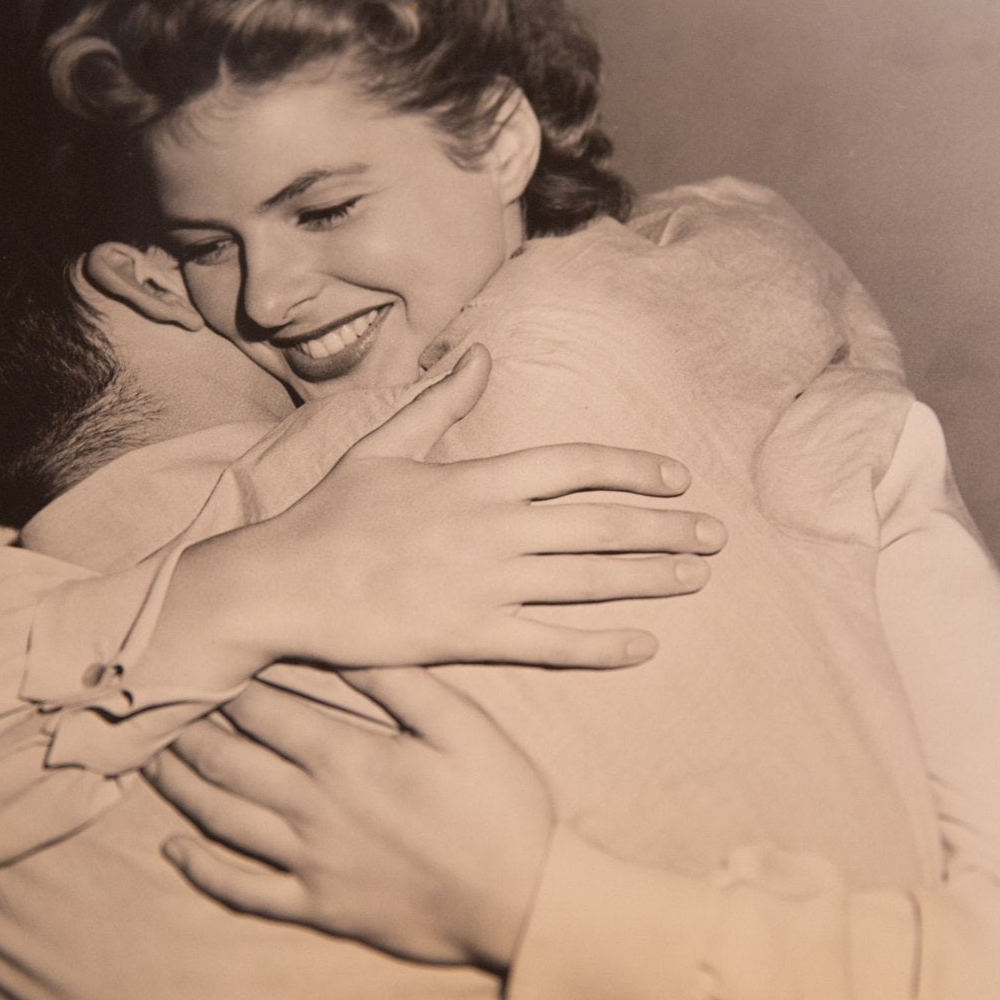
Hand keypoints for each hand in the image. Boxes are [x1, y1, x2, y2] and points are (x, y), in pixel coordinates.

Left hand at [149, 668, 552, 972]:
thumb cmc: (501, 805)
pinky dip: (202, 871)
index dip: (223, 682)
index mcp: (346, 757)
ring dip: (179, 787)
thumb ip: (398, 682)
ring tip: (148, 760)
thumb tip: (343, 639)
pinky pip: (244, 891)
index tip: (195, 656)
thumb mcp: (463, 726)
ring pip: (222, 819)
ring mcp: (310, 863)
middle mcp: (312, 809)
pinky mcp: (318, 907)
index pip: (262, 709)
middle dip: (184, 728)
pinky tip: (174, 850)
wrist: (522, 901)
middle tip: (150, 704)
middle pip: (227, 760)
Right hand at [157, 345, 726, 682]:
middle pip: (599, 524)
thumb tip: (478, 354)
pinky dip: (602, 644)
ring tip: (695, 578)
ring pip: (587, 581)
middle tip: (714, 535)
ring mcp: (487, 586)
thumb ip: (441, 402)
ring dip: (649, 579)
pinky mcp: (471, 636)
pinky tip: (644, 644)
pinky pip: (552, 642)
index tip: (676, 478)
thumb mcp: (385, 445)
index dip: (632, 470)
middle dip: (663, 528)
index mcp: (478, 479)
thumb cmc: (330, 515)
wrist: (284, 585)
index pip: (575, 466)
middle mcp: (494, 530)